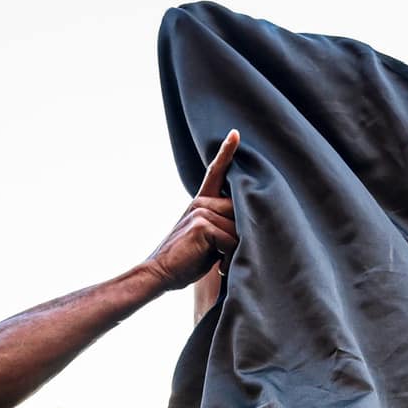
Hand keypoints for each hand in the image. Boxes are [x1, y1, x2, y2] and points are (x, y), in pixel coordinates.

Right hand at [143, 131, 239, 293]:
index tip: (235, 133)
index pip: (215, 173)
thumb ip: (222, 226)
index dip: (226, 153)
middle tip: (224, 256)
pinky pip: (231, 241)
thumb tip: (248, 224)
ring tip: (219, 263)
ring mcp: (201, 211)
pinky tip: (218, 267)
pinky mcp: (202, 225)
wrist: (159, 273)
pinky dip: (229, 258)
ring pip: (238, 228)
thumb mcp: (206, 240)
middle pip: (239, 211)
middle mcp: (201, 202)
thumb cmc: (185, 262)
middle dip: (241, 234)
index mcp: (201, 202)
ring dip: (234, 250)